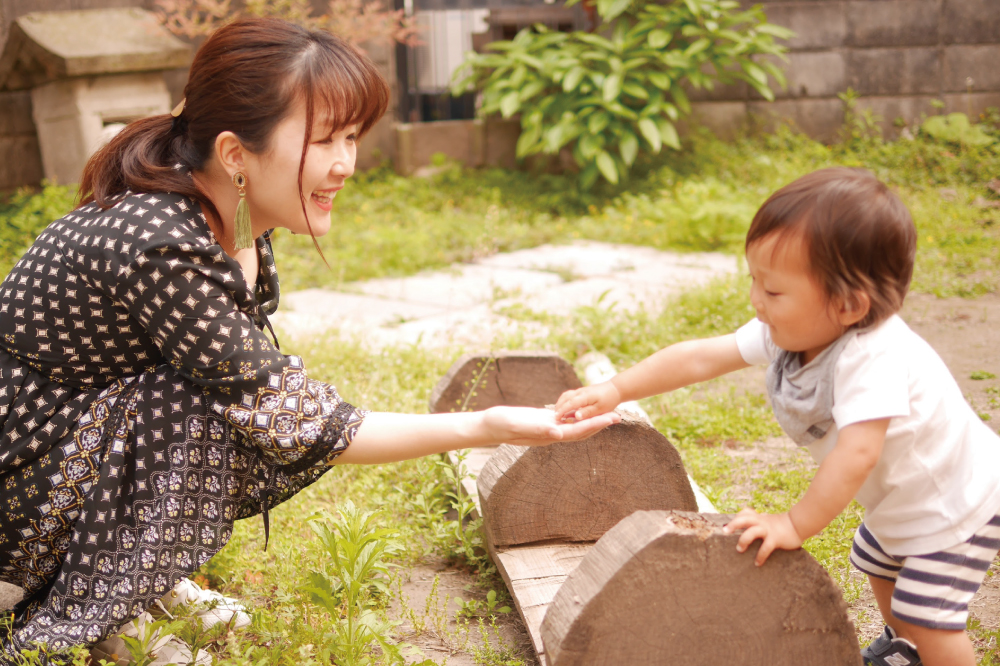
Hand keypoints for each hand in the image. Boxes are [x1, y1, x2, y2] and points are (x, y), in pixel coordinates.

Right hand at [481, 405, 620, 446]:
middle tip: (618, 416)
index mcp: (548, 435)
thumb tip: (559, 434)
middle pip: (581, 431)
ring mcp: (547, 429)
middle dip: (599, 424)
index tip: (612, 419)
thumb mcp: (519, 426)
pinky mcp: (541, 422)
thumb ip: (538, 430)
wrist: (488, 426)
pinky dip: (576, 416)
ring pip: (574, 426)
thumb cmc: (500, 425)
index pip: (578, 431)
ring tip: (605, 414)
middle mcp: (551, 434)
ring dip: (590, 421)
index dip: (596, 425)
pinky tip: (582, 411)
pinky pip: (564, 421)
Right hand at [554, 381, 621, 421]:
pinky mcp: (581, 391)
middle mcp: (580, 392)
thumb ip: (587, 412)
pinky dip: (564, 402)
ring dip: (560, 404)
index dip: (562, 411)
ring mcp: (580, 391)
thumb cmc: (609, 400)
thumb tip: (576, 417)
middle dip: (558, 408)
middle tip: (554, 418)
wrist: (615, 388)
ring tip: (558, 414)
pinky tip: (564, 408)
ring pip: (565, 396)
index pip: (569, 403)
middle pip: (565, 398)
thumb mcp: (600, 409)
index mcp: (585, 396)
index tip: (556, 418)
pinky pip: (568, 395)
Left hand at [723, 509, 802, 565]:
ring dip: (743, 540)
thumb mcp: (770, 521)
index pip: (745, 513)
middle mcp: (762, 522)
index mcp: (759, 518)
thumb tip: (752, 526)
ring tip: (739, 550)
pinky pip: (765, 547)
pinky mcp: (775, 539)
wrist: (799, 524)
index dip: (736, 517)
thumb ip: (761, 522)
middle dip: (733, 524)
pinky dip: (760, 556)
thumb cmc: (783, 525)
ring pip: (752, 531)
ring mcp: (768, 530)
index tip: (728, 526)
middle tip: (725, 531)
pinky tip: (757, 563)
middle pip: (744, 519)